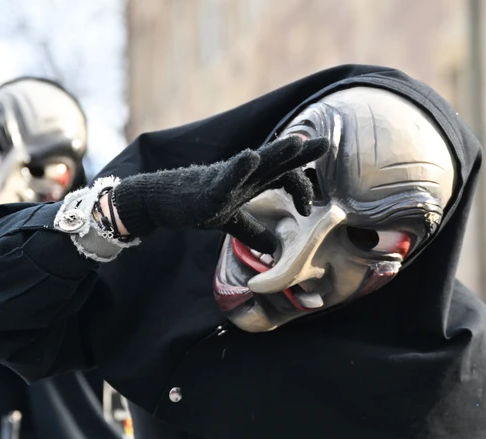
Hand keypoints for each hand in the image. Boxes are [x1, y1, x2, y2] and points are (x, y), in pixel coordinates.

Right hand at [111, 135, 328, 252]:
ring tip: (296, 142)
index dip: (300, 188)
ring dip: (276, 151)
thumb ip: (253, 231)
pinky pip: (226, 175)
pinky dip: (239, 166)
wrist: (161, 201)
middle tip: (325, 144)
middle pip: (277, 161)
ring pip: (256, 161)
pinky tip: (250, 156)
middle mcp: (243, 175)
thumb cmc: (197, 205)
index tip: (308, 207)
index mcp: (252, 182)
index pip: (284, 176)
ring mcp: (227, 178)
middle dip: (301, 152)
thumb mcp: (231, 222)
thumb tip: (274, 249)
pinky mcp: (209, 187)